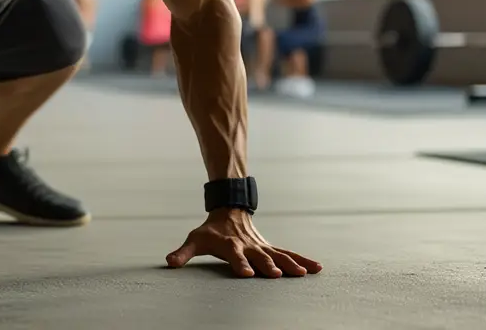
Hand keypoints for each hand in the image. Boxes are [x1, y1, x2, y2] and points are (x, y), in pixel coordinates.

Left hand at [166, 209, 321, 277]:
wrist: (229, 211)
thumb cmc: (211, 230)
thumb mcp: (195, 239)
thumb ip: (183, 253)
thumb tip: (168, 263)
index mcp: (230, 245)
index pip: (235, 256)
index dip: (240, 264)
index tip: (246, 273)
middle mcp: (248, 246)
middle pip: (259, 256)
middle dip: (267, 265)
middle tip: (276, 274)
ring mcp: (262, 246)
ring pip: (278, 255)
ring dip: (290, 264)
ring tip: (303, 274)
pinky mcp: (271, 247)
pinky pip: (289, 253)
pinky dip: (302, 259)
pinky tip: (316, 268)